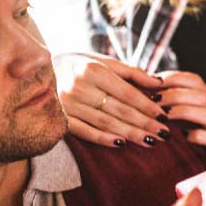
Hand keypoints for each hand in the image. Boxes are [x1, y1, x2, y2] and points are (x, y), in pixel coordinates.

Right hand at [53, 53, 170, 147]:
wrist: (40, 71)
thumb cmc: (80, 65)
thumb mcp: (104, 62)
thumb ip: (132, 73)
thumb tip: (159, 83)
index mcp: (93, 70)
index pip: (127, 93)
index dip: (147, 106)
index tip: (164, 116)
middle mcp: (80, 87)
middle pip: (119, 110)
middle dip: (144, 123)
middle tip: (164, 134)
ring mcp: (68, 105)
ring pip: (105, 123)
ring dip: (130, 134)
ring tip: (150, 141)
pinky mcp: (60, 119)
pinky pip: (84, 132)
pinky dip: (103, 138)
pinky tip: (121, 144)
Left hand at [157, 70, 205, 160]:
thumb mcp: (200, 112)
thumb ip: (183, 102)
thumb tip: (152, 93)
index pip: (194, 80)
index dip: (173, 77)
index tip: (152, 81)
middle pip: (199, 93)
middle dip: (174, 93)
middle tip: (152, 99)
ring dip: (183, 111)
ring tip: (164, 116)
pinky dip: (198, 136)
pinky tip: (185, 137)